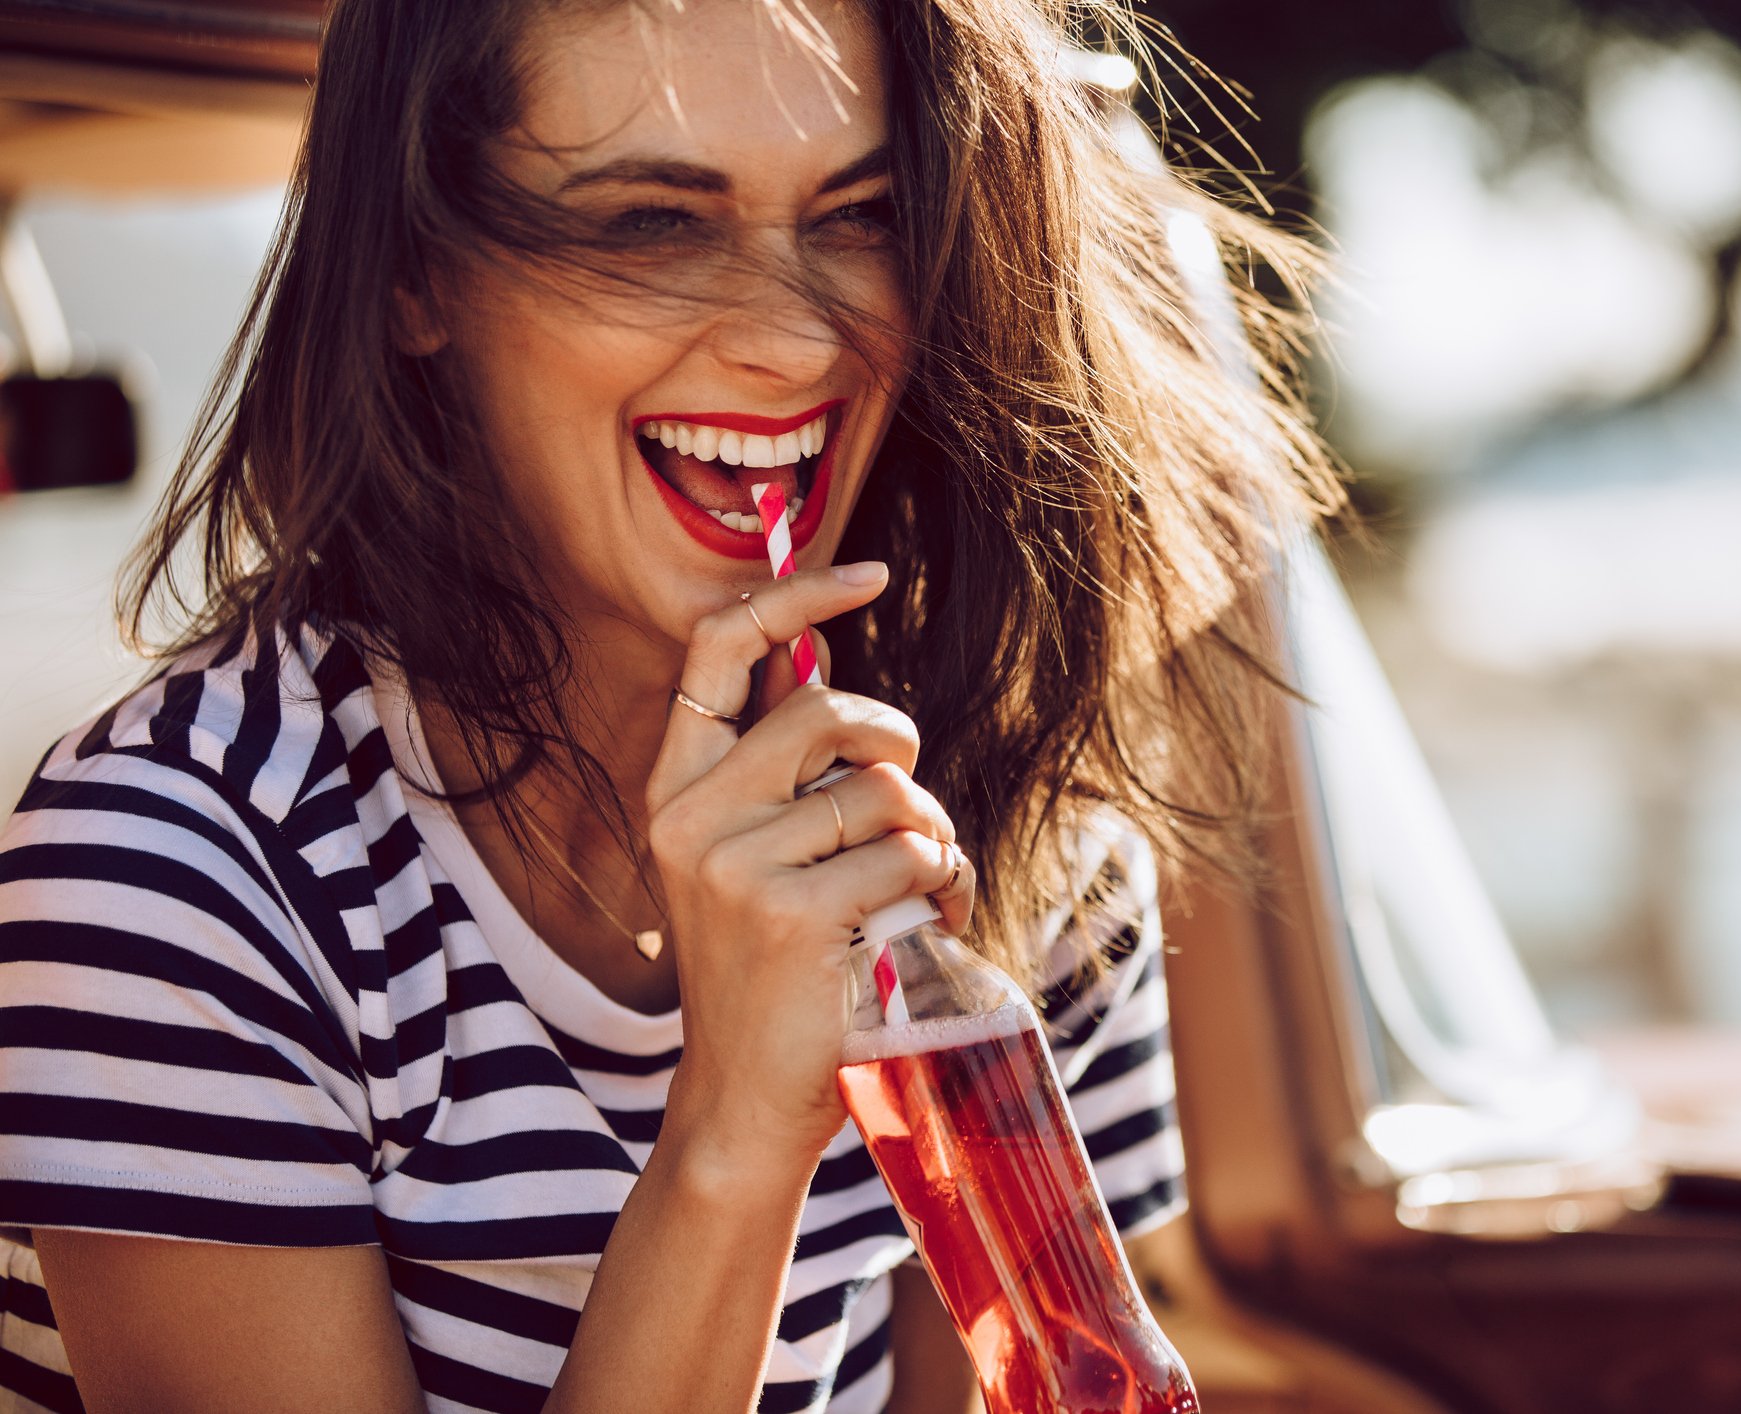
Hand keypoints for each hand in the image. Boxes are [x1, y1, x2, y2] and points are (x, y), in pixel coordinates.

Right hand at [643, 565, 977, 1170]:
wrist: (746, 1100)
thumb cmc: (773, 971)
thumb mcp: (748, 859)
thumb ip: (781, 775)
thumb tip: (829, 670)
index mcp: (674, 788)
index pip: (719, 648)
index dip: (796, 597)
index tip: (867, 570)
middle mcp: (689, 816)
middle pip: (830, 710)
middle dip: (899, 746)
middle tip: (911, 805)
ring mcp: (736, 866)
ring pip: (887, 790)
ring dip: (933, 834)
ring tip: (924, 885)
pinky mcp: (794, 915)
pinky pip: (913, 855)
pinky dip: (947, 884)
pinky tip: (932, 923)